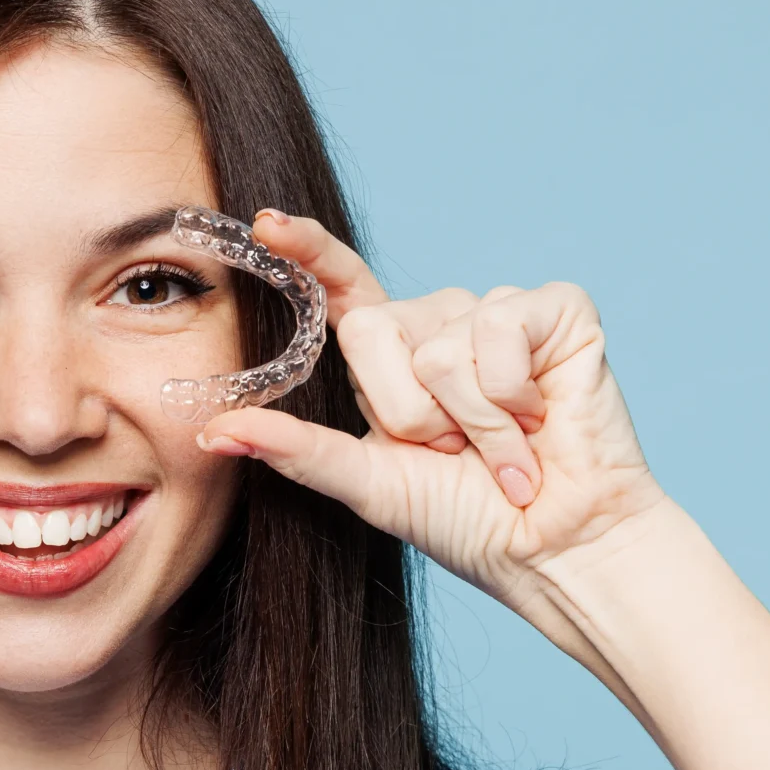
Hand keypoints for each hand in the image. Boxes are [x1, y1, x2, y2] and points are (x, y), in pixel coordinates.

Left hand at [199, 212, 668, 619]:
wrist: (553, 546)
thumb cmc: (469, 522)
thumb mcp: (369, 484)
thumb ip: (295, 450)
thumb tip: (213, 431)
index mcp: (391, 359)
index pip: (340, 290)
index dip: (307, 252)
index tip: (265, 223)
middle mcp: (440, 324)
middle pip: (375, 330)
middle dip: (409, 413)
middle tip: (453, 452)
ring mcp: (497, 313)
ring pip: (440, 345)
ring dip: (469, 420)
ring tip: (502, 450)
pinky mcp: (556, 311)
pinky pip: (500, 328)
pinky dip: (512, 394)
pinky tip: (539, 419)